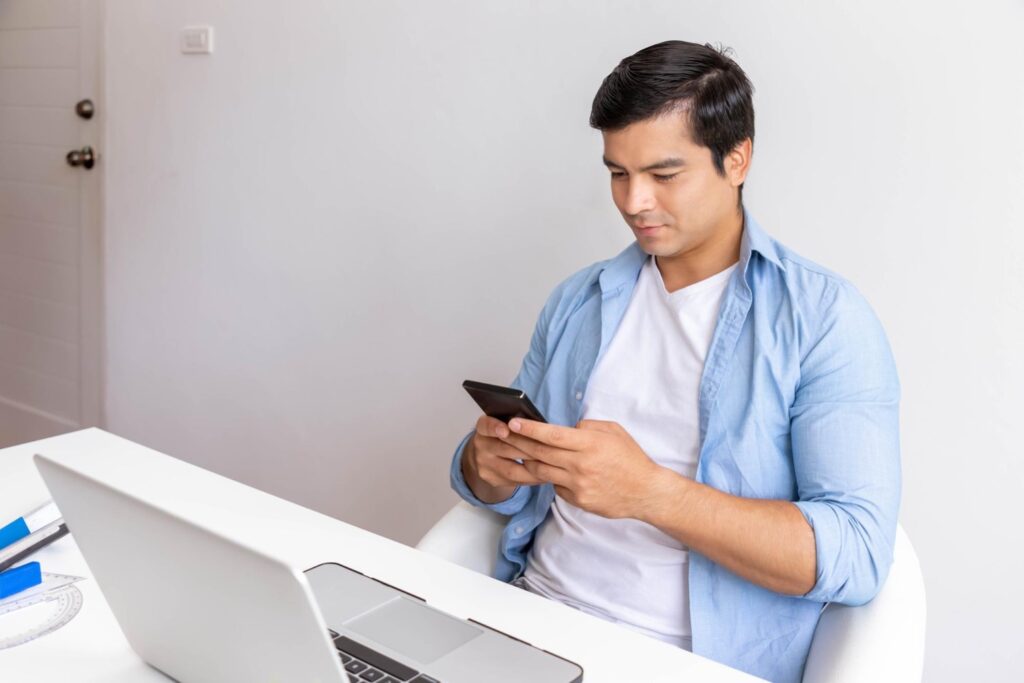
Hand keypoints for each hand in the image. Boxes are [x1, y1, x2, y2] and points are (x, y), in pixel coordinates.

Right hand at [462, 415, 544, 503]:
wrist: (487, 453)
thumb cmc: (505, 434)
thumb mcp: (506, 422)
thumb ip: (518, 424)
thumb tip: (539, 424)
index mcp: (484, 427)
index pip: (486, 426)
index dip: (495, 427)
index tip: (506, 429)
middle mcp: (480, 445)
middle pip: (505, 449)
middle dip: (529, 450)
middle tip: (549, 450)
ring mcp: (484, 464)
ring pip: (511, 470)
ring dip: (534, 469)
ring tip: (551, 466)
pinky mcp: (491, 479)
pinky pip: (514, 481)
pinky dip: (531, 479)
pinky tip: (544, 476)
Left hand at [498, 418, 666, 519]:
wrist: (646, 492)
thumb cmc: (630, 458)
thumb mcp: (613, 431)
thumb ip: (587, 427)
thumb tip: (567, 429)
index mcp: (590, 444)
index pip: (552, 435)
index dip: (529, 429)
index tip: (513, 423)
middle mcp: (581, 465)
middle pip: (540, 453)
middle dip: (518, 442)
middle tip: (504, 434)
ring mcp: (578, 485)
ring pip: (542, 471)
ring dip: (527, 461)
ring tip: (517, 452)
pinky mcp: (578, 500)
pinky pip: (555, 486)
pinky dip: (549, 477)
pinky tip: (548, 470)